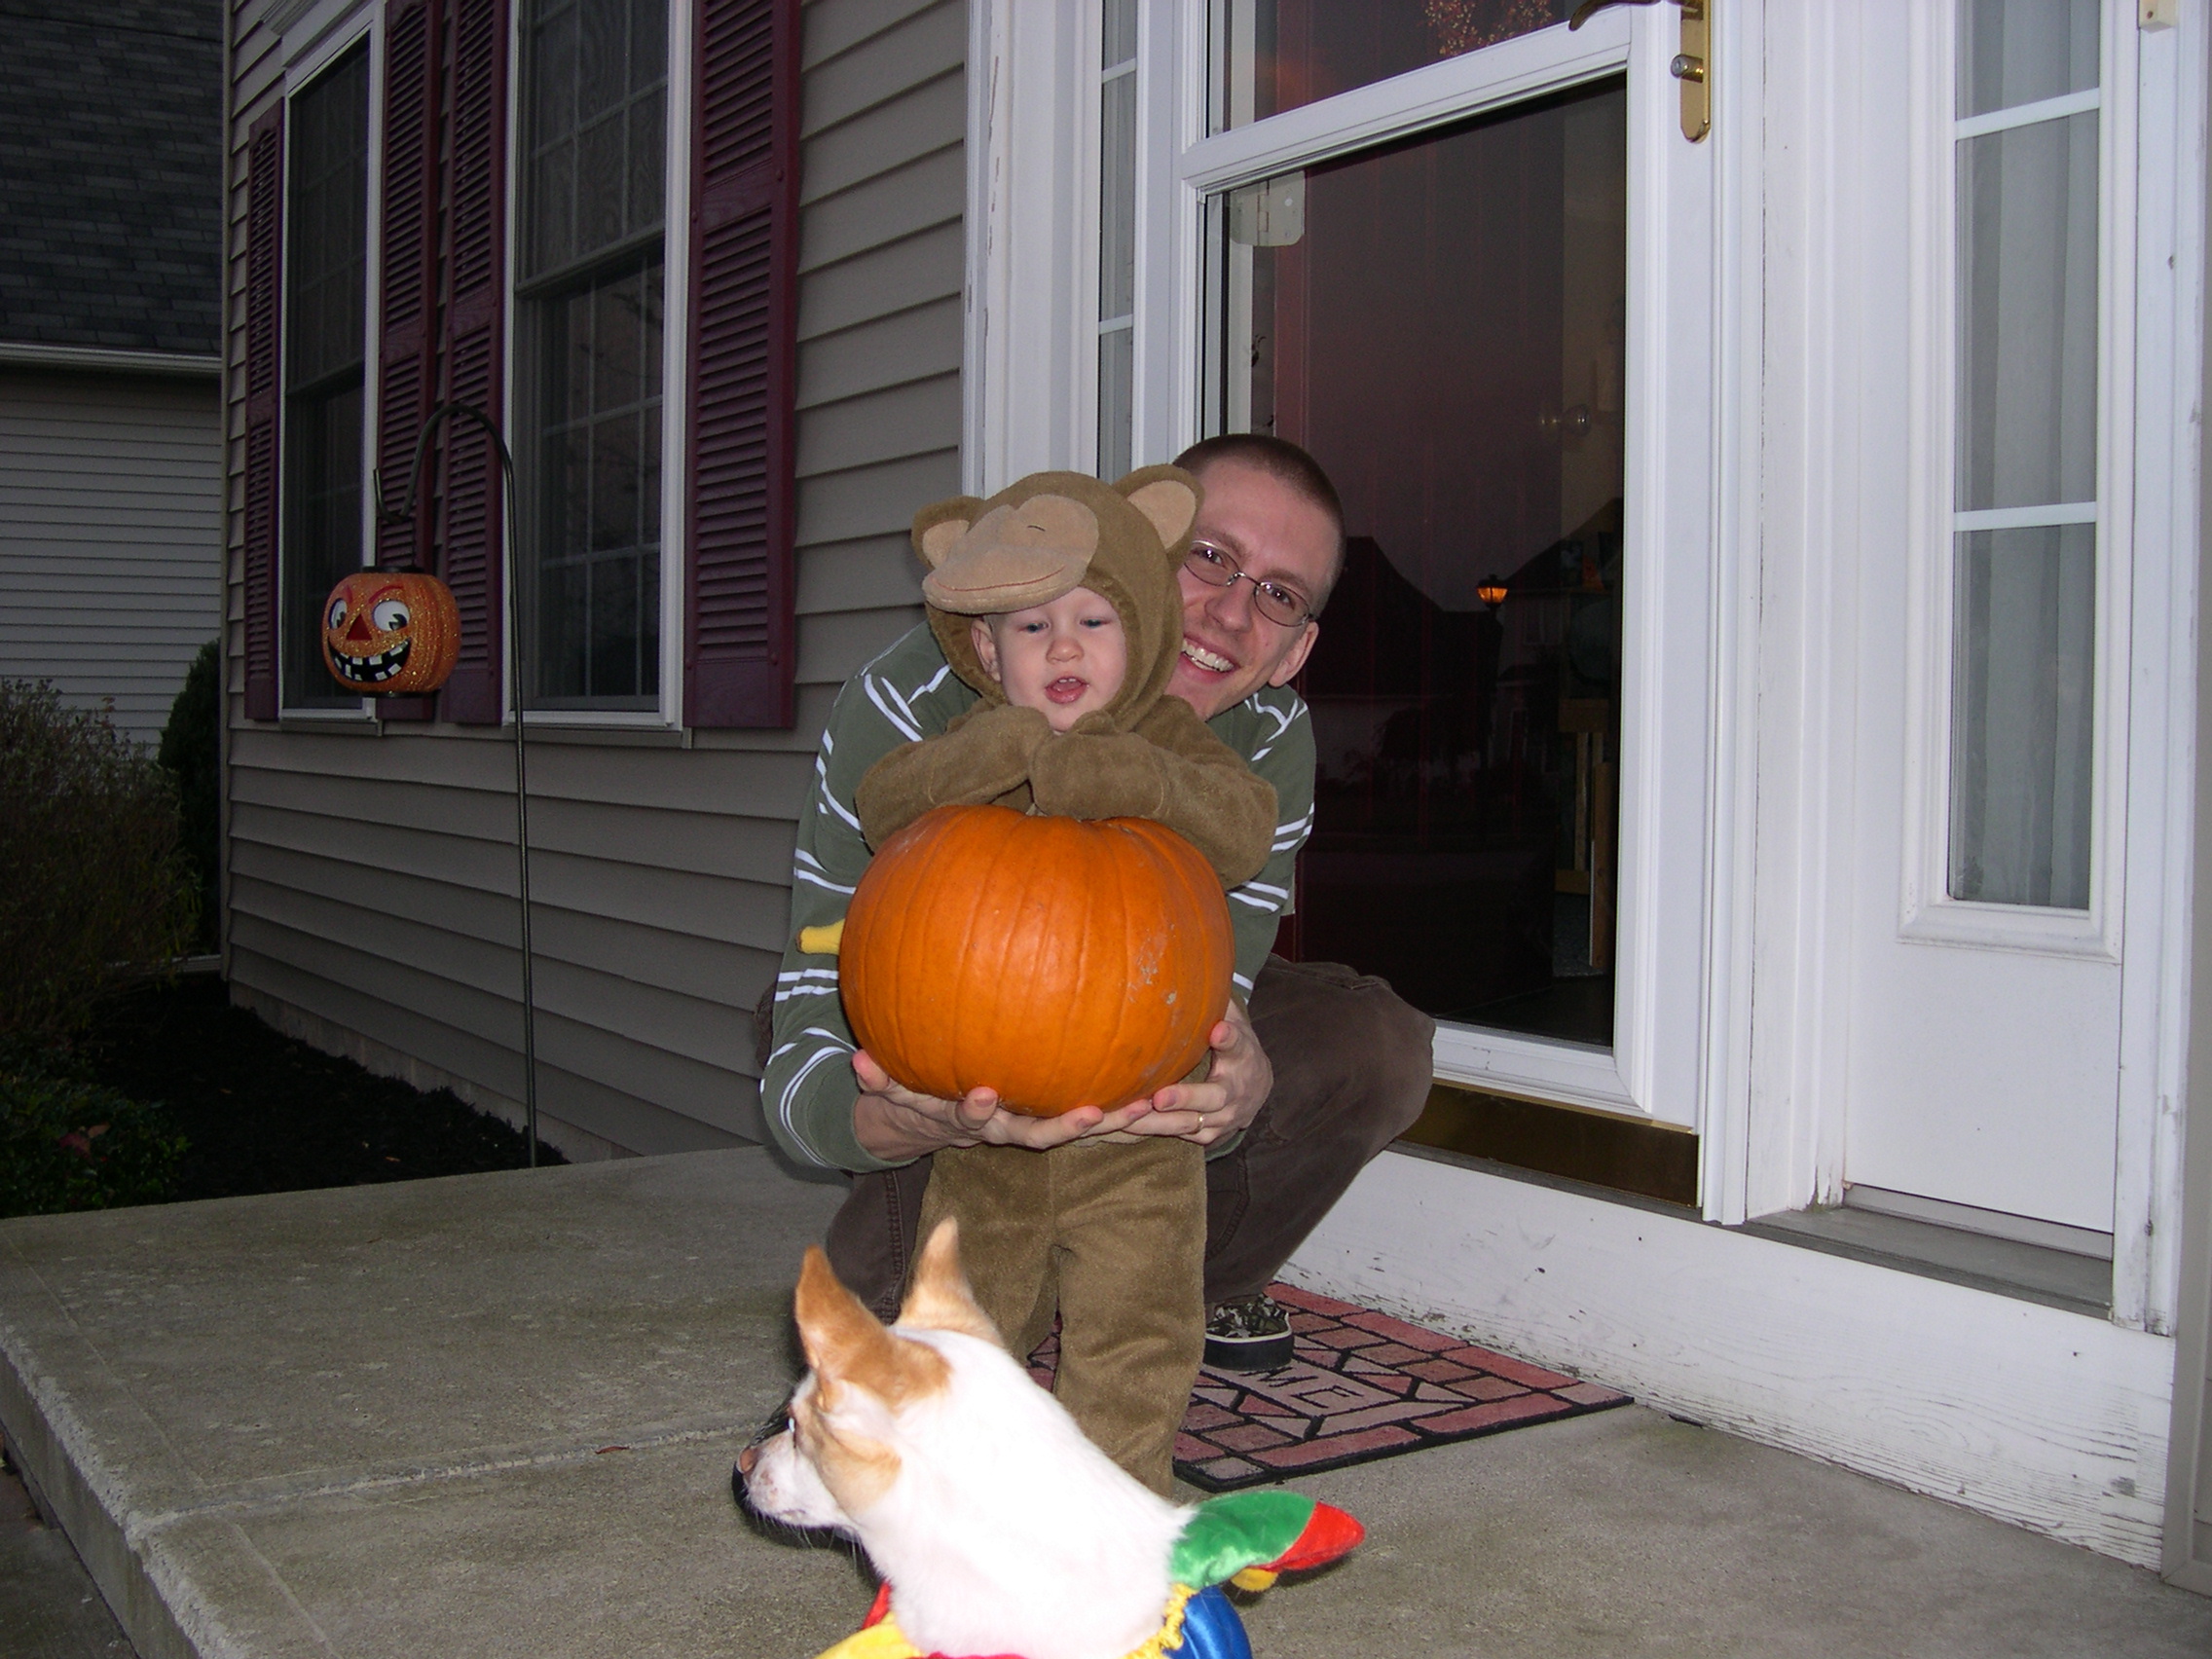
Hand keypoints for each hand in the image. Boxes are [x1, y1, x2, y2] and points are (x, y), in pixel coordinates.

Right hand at [848, 1049, 1156, 1160]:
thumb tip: (857, 1060)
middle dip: (1064, 1126)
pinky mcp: (1052, 1118)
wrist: (931, 1124)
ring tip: (1144, 1106)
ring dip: (1109, 1123)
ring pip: (1074, 1130)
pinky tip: (1156, 1091)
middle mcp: (1005, 1128)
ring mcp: (1029, 1126)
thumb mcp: (892, 1091)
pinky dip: (1121, 1111)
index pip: (974, 1117)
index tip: (984, 1094)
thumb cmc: (913, 1099)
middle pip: (1038, 1133)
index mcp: (970, 1119)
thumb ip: (879, 1080)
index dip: (978, 1110)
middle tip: (1091, 1113)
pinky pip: (1091, 1117)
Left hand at [1118, 997, 1271, 1147]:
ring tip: (1131, 1114)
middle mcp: (1235, 1091)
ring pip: (1190, 1124)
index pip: (1237, 1044)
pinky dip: (1155, 1132)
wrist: (1256, 1090)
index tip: (1217, 1030)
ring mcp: (1224, 1118)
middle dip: (1185, 1097)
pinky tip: (1126, 1126)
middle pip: (1211, 1097)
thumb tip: (1191, 964)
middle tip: (1160, 1096)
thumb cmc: (1234, 1049)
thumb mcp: (1234, 1023)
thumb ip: (1216, 1003)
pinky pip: (1181, 1135)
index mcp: (1242, 1056)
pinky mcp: (1211, 1135)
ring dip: (1160, 1122)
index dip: (1228, 1038)